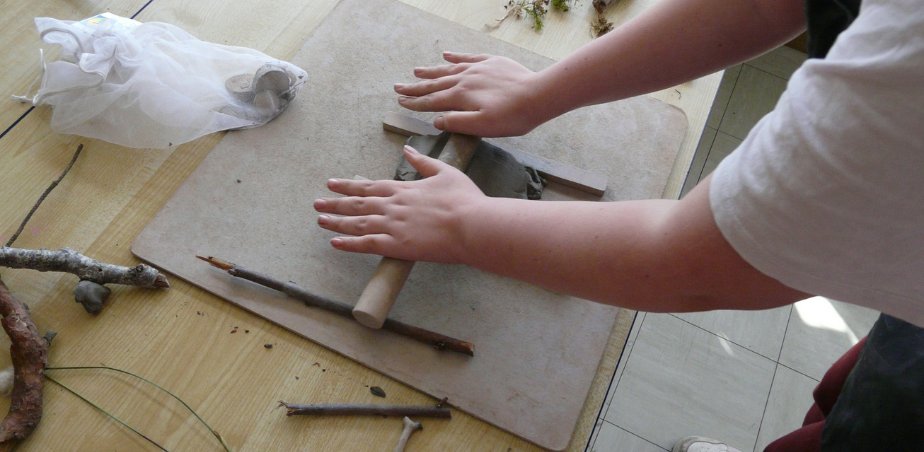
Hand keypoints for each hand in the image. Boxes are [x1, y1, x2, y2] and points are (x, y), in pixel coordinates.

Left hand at [313, 146, 485, 262]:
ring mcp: (392, 226)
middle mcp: (392, 206)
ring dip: (337, 221)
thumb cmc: (464, 200)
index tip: (332, 184)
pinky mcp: (397, 246)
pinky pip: (366, 244)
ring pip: (357, 223)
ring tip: (320, 220)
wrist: (472, 225)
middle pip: (357, 204)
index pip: (369, 186)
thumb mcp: (444, 172)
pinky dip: (349, 243)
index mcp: (403, 189)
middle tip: (317, 203)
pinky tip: (335, 242)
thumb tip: (407, 149)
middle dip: (335, 203)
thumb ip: (423, 162)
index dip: (348, 186)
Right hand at [395, 52, 547, 136]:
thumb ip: (456, 123)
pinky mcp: (491, 62)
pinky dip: (455, 56)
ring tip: (416, 71)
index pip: (432, 101)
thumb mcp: (481, 127)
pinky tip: (446, 54)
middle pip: (435, 84)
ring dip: (431, 71)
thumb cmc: (512, 117)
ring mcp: (478, 68)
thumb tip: (436, 120)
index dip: (415, 103)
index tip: (401, 103)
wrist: (538, 95)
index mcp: (461, 97)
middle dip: (415, 87)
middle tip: (397, 87)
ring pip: (448, 69)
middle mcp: (465, 79)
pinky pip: (468, 57)